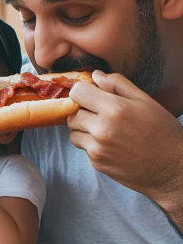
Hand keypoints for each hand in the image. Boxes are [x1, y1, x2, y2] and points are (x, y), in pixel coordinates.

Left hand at [68, 70, 182, 204]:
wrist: (172, 168)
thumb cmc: (161, 131)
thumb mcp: (146, 102)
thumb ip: (118, 85)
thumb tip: (95, 75)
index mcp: (114, 109)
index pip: (77, 92)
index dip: (82, 92)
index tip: (91, 96)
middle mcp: (102, 129)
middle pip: (72, 114)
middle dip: (83, 112)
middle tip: (100, 115)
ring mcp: (97, 148)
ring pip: (74, 133)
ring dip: (84, 130)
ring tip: (106, 131)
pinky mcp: (97, 163)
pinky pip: (84, 149)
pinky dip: (92, 146)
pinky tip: (112, 146)